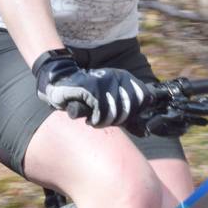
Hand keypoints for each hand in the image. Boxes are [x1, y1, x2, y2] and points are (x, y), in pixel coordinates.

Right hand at [32, 49, 151, 128]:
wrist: (62, 81)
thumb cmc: (88, 94)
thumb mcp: (111, 99)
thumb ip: (129, 113)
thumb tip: (145, 131)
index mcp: (124, 76)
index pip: (144, 98)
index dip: (134, 113)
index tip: (122, 117)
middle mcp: (116, 77)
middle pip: (129, 110)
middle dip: (117, 120)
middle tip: (105, 118)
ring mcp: (104, 83)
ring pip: (115, 114)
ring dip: (104, 121)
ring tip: (96, 118)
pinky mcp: (91, 90)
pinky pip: (100, 114)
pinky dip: (95, 120)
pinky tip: (90, 117)